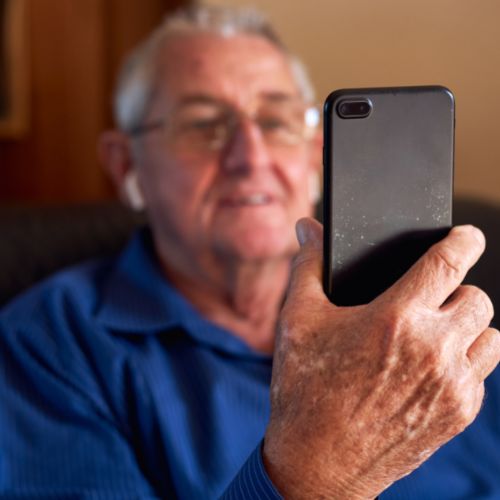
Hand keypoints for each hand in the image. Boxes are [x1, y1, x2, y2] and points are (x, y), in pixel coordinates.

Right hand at [263, 218, 499, 498]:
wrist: (317, 463)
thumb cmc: (305, 388)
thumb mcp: (297, 319)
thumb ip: (307, 265)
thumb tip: (307, 226)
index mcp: (395, 318)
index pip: (448, 262)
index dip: (463, 240)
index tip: (466, 235)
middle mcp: (434, 349)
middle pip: (477, 298)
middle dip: (456, 291)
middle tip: (428, 300)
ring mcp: (452, 386)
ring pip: (490, 335)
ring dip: (467, 326)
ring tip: (435, 333)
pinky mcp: (458, 415)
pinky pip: (482, 374)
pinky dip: (465, 362)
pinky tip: (431, 367)